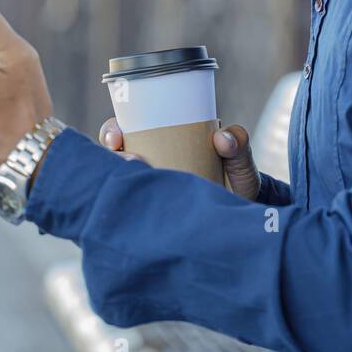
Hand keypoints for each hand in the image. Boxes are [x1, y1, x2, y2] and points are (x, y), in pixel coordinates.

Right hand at [97, 117, 261, 200]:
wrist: (242, 221)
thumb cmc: (237, 182)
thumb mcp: (240, 160)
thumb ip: (238, 143)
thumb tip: (220, 138)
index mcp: (163, 141)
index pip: (128, 130)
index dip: (112, 131)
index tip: (115, 138)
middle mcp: (150, 163)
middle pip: (115, 158)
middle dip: (108, 159)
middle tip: (125, 163)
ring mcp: (150, 191)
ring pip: (118, 185)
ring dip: (115, 185)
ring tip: (130, 189)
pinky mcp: (151, 215)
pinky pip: (130, 212)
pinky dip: (124, 211)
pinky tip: (129, 215)